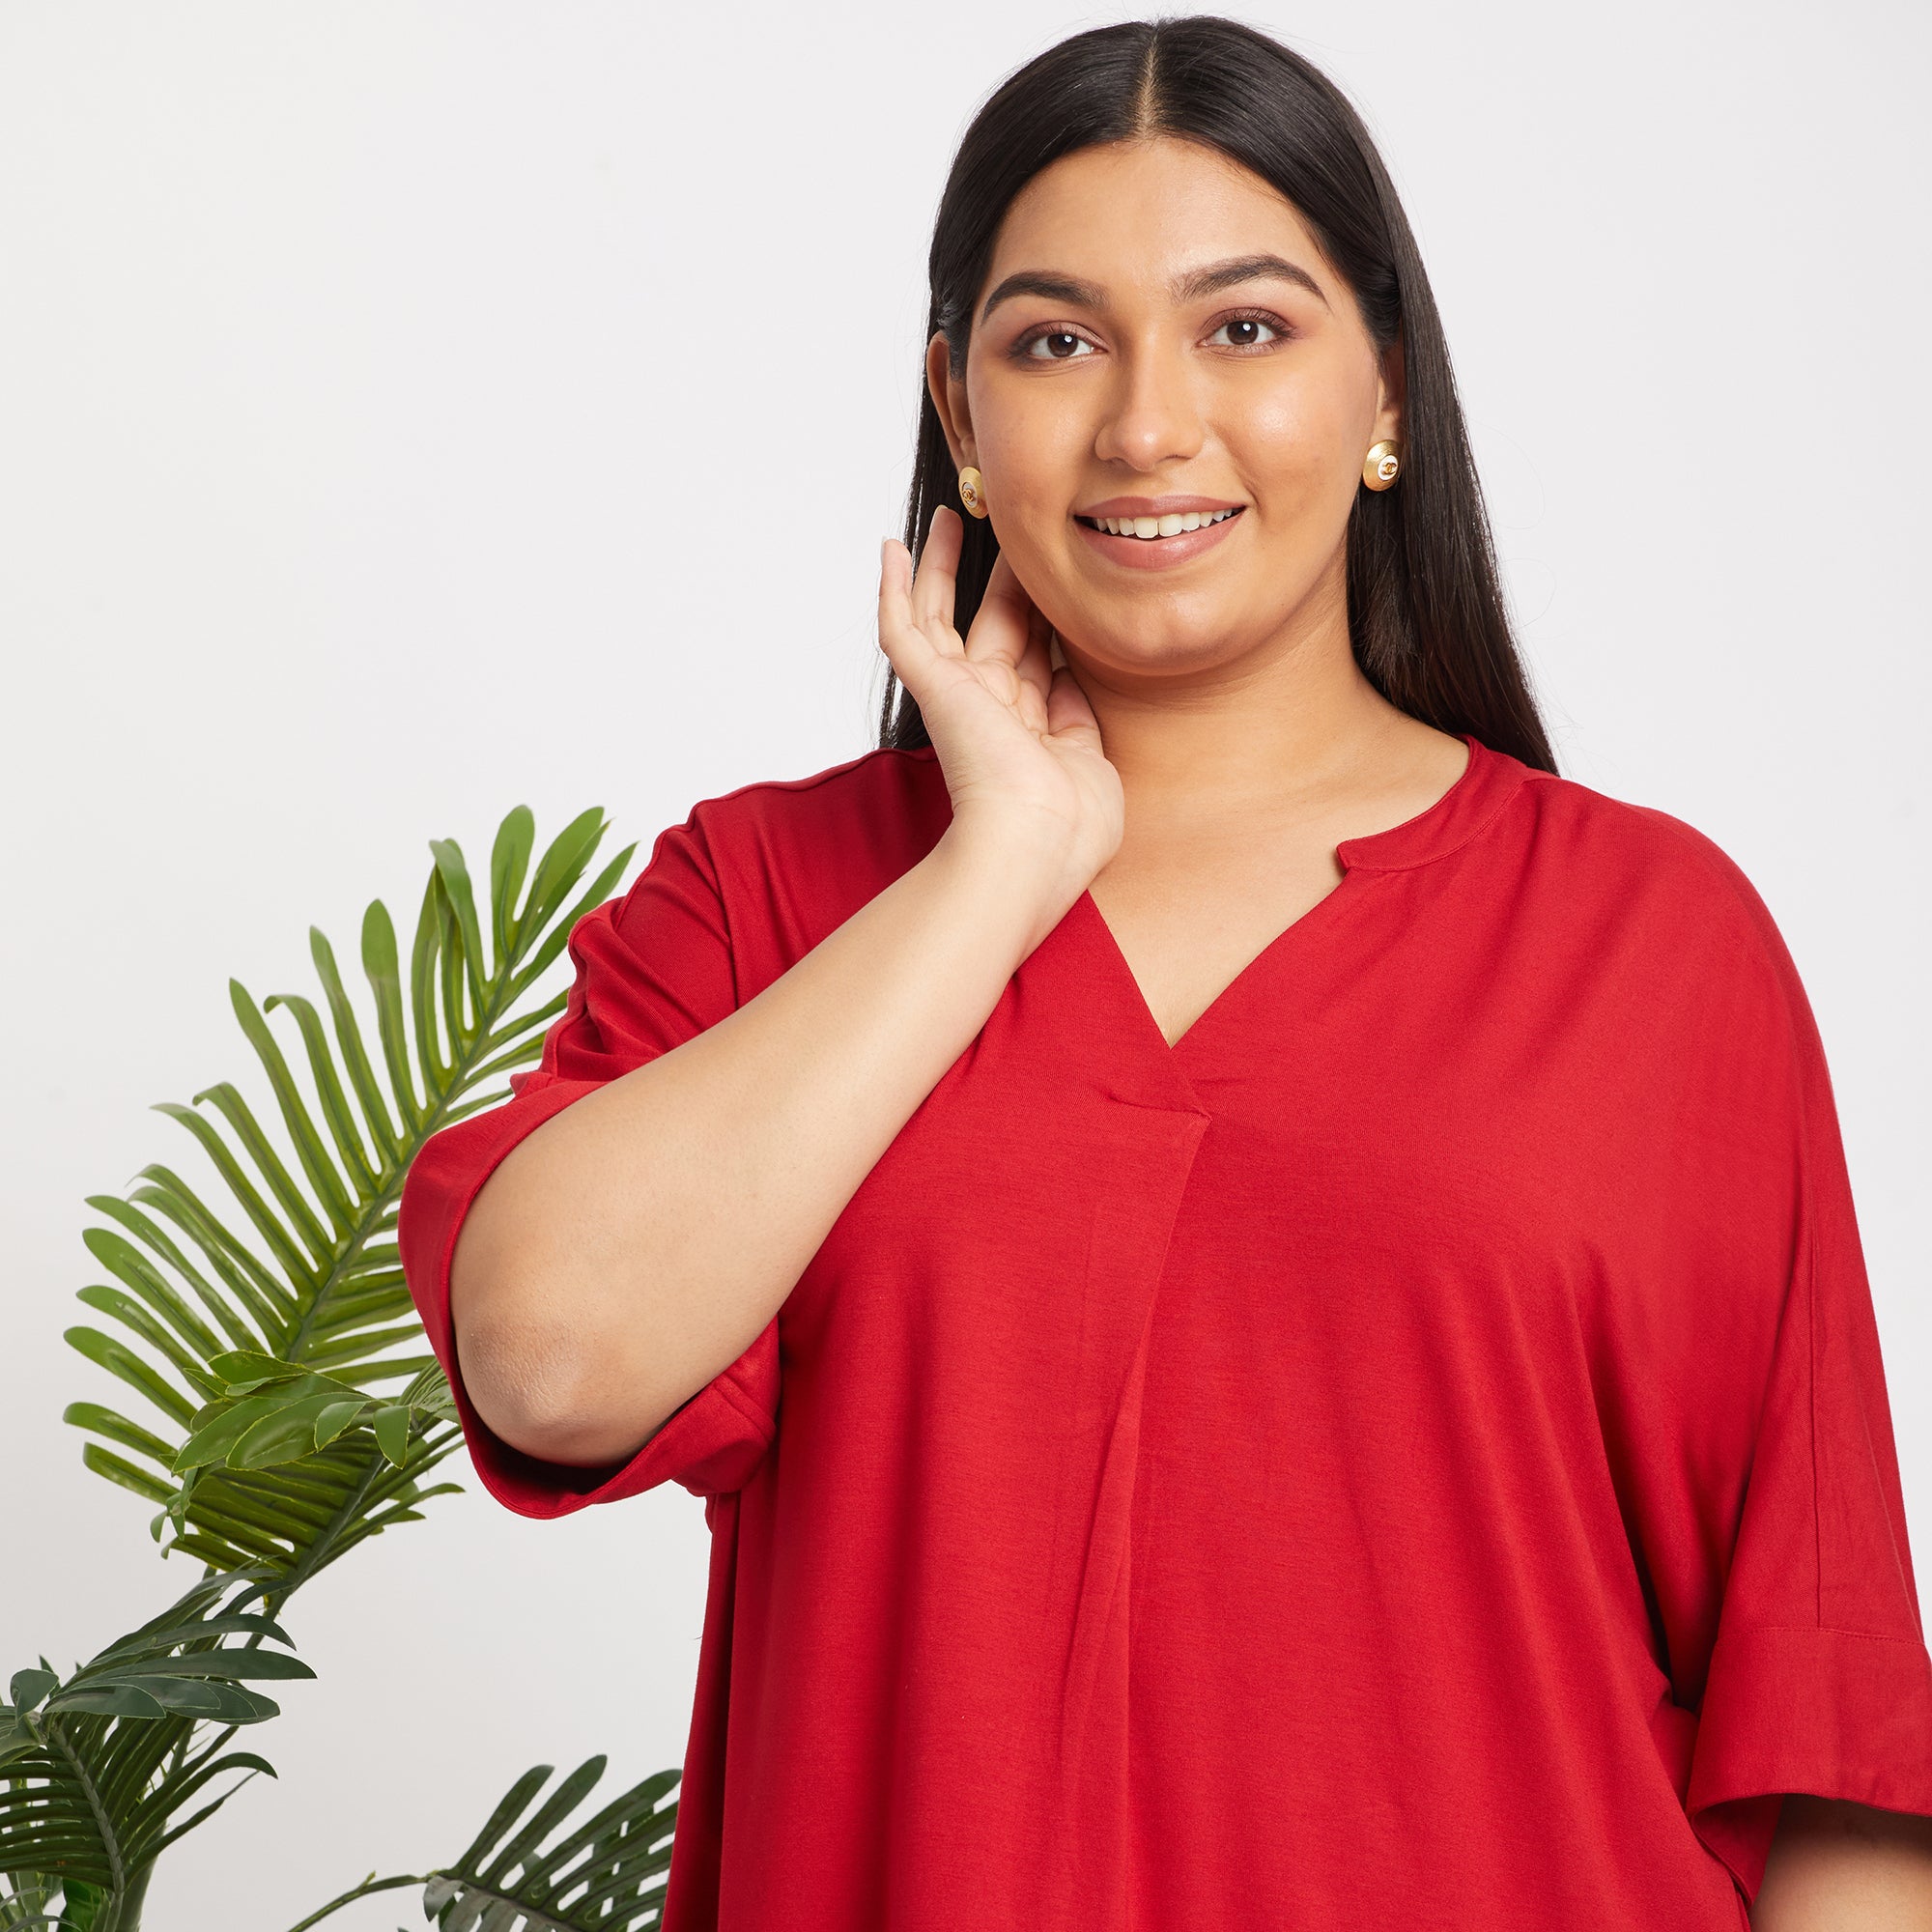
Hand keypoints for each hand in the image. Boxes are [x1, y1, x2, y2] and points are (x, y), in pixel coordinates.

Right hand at [879, 507, 1121, 902]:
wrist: (1035, 843)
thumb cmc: (1070, 826)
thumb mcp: (1092, 763)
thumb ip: (1078, 719)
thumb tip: (1069, 676)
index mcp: (1027, 732)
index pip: (1036, 660)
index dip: (1046, 616)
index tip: (1060, 579)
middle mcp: (989, 710)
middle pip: (995, 625)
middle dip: (1004, 577)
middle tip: (1015, 529)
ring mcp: (957, 697)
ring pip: (942, 616)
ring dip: (943, 566)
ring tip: (951, 515)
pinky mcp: (932, 687)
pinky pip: (901, 629)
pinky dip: (892, 588)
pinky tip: (891, 547)